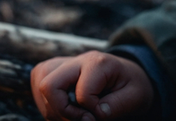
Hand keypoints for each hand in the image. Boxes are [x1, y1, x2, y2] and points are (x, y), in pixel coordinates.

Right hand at [31, 51, 155, 120]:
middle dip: (61, 110)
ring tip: (74, 114)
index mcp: (98, 62)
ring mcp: (63, 62)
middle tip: (80, 119)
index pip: (82, 93)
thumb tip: (94, 115)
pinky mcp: (54, 70)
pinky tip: (65, 109)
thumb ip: (116, 106)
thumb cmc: (131, 85)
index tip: (99, 115)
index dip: (90, 112)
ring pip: (40, 85)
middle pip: (49, 84)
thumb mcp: (135, 96)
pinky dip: (48, 104)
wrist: (127, 74)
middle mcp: (78, 59)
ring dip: (53, 108)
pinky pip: (39, 86)